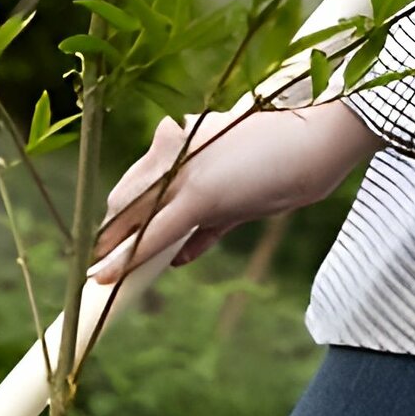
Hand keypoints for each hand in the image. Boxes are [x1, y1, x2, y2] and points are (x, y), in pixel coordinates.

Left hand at [90, 99, 381, 284]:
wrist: (320, 141)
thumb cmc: (288, 161)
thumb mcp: (238, 194)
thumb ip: (207, 224)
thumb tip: (180, 255)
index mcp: (185, 139)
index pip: (139, 180)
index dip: (122, 215)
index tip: (107, 240)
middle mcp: (178, 147)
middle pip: (125, 197)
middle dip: (110, 233)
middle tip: (96, 263)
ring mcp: (186, 169)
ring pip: (131, 214)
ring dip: (112, 248)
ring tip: (95, 276)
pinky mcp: (200, 194)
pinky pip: (153, 233)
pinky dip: (127, 258)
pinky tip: (106, 276)